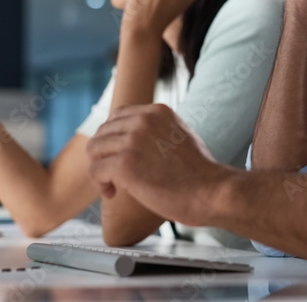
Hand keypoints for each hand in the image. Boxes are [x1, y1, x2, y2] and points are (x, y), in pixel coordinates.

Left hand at [87, 104, 232, 226]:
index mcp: (157, 112)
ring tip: (112, 185)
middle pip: (103, 131)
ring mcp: (133, 141)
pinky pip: (96, 170)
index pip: (117, 115)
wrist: (212, 192)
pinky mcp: (125, 164)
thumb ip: (159, 131)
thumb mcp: (181, 135)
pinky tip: (113, 193)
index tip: (118, 156)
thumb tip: (137, 139)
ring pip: (94, 149)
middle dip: (103, 154)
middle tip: (113, 175)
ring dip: (99, 169)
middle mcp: (143, 120)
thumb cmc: (200, 173)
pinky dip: (100, 184)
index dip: (112, 137)